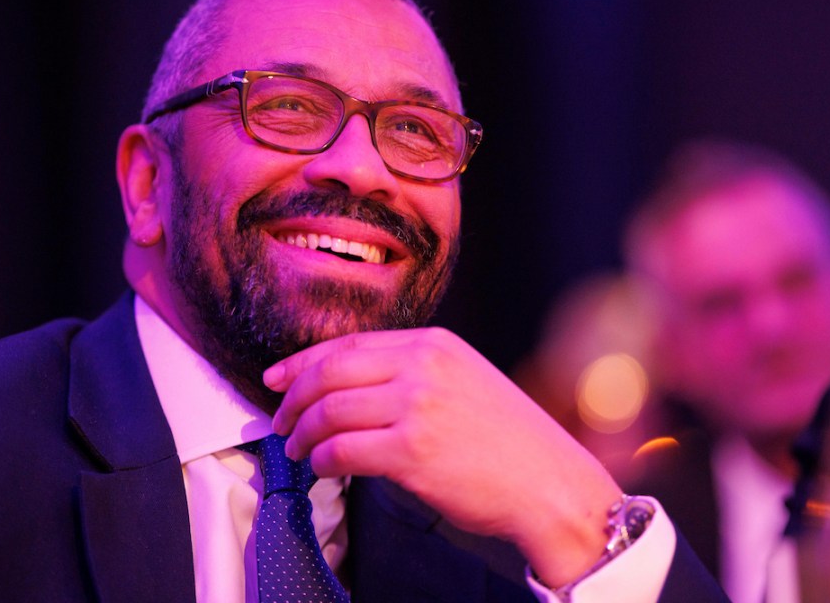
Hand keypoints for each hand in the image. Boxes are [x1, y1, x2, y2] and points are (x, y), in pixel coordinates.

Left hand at [264, 327, 623, 586]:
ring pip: (330, 411)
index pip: (349, 344)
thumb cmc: (512, 444)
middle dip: (293, 398)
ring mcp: (417, 406)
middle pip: (330, 372)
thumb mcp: (466, 381)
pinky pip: (342, 451)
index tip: (278, 378)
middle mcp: (423, 366)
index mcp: (435, 343)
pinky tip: (322, 469)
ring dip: (302, 434)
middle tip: (279, 421)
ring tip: (297, 450)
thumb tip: (351, 389)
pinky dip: (322, 461)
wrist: (551, 485)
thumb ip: (414, 373)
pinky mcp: (411, 450)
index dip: (303, 361)